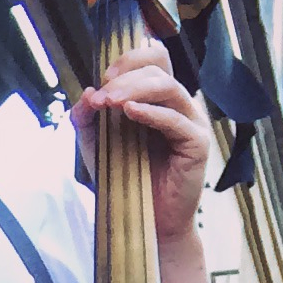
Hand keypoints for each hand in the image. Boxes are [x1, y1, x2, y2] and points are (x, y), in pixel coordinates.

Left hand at [73, 45, 213, 249]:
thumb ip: (88, 122)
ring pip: (168, 87)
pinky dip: (152, 113)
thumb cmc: (125, 182)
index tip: (102, 79)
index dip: (129, 60)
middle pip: (159, 68)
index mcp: (159, 99)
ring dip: (135, 89)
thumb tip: (85, 94)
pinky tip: (130, 113)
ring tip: (110, 102)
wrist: (145, 222)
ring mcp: (191, 122)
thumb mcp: (98, 148)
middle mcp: (178, 105)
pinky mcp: (197, 143)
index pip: (153, 60)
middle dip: (126, 76)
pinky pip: (176, 120)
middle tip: (101, 96)